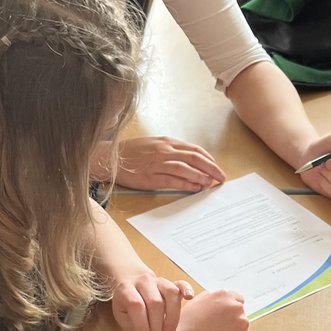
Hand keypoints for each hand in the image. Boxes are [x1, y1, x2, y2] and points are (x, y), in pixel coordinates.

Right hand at [95, 137, 226, 191]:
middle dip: (211, 168)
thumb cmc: (132, 153)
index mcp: (166, 142)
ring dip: (200, 176)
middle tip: (221, 177)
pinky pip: (171, 180)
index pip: (194, 150)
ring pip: (185, 168)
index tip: (217, 167)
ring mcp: (157, 163)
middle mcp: (164, 151)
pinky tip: (194, 187)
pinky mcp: (150, 176)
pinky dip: (185, 183)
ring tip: (210, 183)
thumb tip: (190, 161)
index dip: (209, 159)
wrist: (109, 158)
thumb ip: (171, 151)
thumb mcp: (154, 145)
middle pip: (194, 158)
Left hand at [112, 272, 193, 330]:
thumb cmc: (126, 304)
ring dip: (172, 316)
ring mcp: (157, 280)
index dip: (142, 327)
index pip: (136, 306)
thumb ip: (133, 324)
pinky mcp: (170, 282)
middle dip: (157, 326)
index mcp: (126, 289)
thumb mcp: (121, 315)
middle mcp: (143, 281)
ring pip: (170, 293)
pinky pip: (180, 284)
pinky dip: (186, 290)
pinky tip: (189, 298)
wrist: (130, 282)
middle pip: (155, 302)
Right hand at [170, 289, 253, 330]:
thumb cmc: (184, 327)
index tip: (222, 319)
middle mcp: (235, 306)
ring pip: (243, 328)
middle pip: (240, 313)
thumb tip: (221, 300)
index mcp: (224, 294)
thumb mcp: (195, 303)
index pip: (237, 299)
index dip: (228, 310)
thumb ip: (212, 298)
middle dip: (232, 321)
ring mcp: (242, 323)